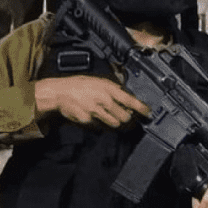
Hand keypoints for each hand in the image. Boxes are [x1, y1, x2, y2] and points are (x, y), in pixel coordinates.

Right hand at [34, 76, 149, 126]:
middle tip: (127, 115)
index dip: (141, 108)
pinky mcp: (88, 121)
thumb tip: (128, 97)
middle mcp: (104, 101)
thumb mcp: (100, 81)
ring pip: (114, 123)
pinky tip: (97, 115)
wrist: (60, 92)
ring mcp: (96, 112)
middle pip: (124, 117)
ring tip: (110, 114)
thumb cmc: (80, 85)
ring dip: (116, 121)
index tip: (148, 113)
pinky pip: (101, 126)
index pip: (130, 100)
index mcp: (108, 89)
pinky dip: (102, 123)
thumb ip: (115, 89)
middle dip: (127, 117)